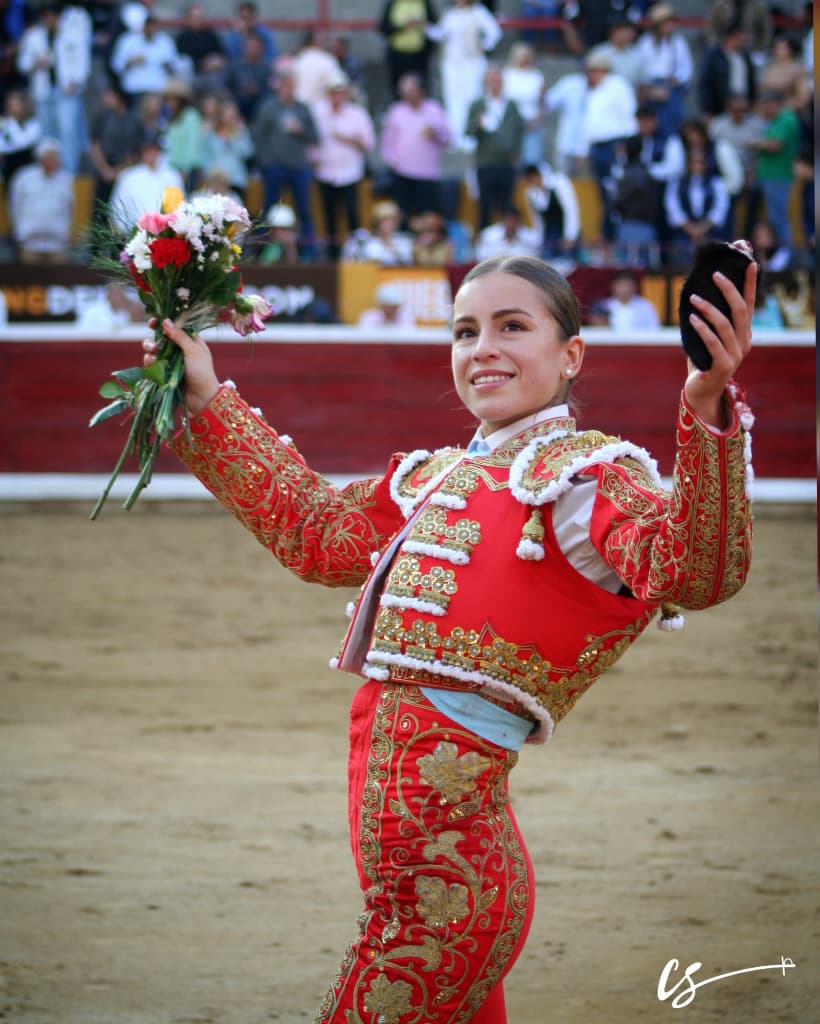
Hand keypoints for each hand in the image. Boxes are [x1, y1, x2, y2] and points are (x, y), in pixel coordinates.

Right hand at [143, 318, 219, 414]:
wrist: (201, 397)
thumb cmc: (202, 372)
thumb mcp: (193, 351)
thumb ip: (179, 336)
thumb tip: (166, 321)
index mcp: (190, 340)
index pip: (174, 326)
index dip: (163, 323)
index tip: (154, 321)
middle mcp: (179, 349)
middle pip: (161, 337)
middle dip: (153, 338)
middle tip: (153, 344)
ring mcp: (171, 360)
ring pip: (154, 349)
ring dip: (150, 348)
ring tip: (152, 352)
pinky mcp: (164, 371)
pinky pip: (152, 363)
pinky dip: (150, 361)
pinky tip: (151, 362)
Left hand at [683, 262, 756, 429]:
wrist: (700, 392)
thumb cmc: (702, 362)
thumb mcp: (707, 339)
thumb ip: (707, 322)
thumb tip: (695, 295)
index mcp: (743, 334)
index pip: (749, 304)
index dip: (750, 284)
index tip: (750, 264)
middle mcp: (743, 342)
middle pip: (740, 310)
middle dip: (729, 290)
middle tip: (715, 275)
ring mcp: (735, 355)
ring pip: (725, 325)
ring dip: (708, 309)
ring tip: (693, 298)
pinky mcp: (722, 366)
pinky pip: (712, 343)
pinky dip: (702, 329)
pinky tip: (692, 319)